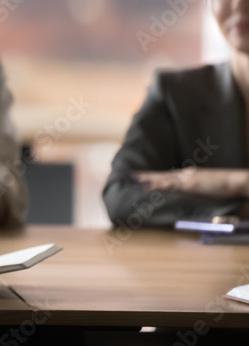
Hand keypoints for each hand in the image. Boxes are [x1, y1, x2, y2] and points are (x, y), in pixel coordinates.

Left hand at [134, 168, 248, 197]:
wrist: (238, 183)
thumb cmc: (226, 188)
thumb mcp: (208, 189)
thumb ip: (197, 191)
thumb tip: (190, 194)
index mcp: (190, 176)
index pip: (169, 176)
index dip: (156, 177)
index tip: (143, 176)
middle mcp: (187, 175)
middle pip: (163, 175)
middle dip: (147, 175)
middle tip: (131, 174)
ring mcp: (188, 179)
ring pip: (164, 178)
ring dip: (149, 179)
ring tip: (134, 178)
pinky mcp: (191, 185)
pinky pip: (171, 185)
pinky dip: (159, 185)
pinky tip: (149, 186)